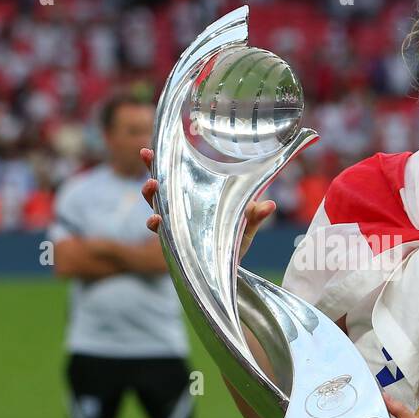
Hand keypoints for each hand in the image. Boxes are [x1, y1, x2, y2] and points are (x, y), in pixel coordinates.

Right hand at [140, 147, 275, 257]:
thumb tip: (270, 205)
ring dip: (151, 195)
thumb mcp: (247, 226)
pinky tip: (156, 220)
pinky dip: (156, 224)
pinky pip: (161, 231)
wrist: (231, 267)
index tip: (150, 149)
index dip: (162, 162)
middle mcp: (184, 207)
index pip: (177, 175)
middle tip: (148, 159)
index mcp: (198, 196)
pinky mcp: (175, 241)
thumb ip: (256, 216)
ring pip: (156, 205)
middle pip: (161, 186)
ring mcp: (178, 223)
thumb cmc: (237, 239)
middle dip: (151, 172)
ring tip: (151, 185)